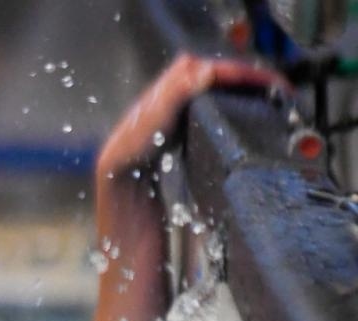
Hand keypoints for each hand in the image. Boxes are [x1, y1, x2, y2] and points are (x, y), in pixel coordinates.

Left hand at [97, 54, 287, 184]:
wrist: (123, 163)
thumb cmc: (137, 140)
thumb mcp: (158, 113)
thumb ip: (181, 90)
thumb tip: (209, 71)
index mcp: (184, 71)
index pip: (229, 69)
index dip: (257, 77)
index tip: (281, 89)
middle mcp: (187, 75)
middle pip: (232, 75)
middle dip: (260, 83)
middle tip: (285, 97)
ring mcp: (189, 91)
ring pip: (229, 86)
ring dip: (253, 93)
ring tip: (276, 103)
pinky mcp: (190, 108)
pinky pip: (223, 99)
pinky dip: (240, 103)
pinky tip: (252, 113)